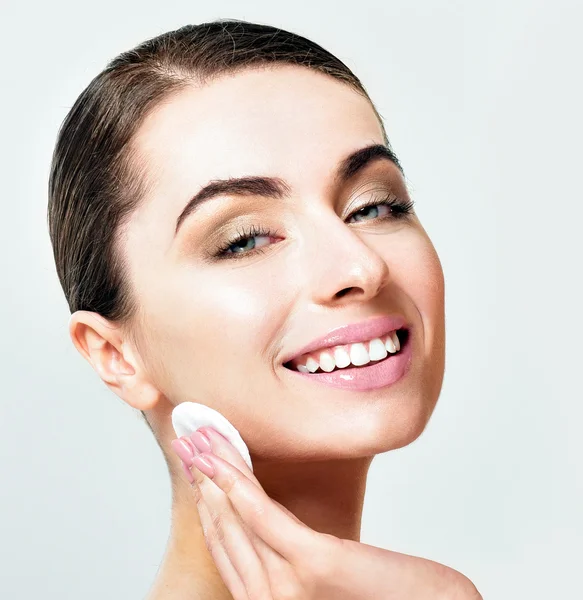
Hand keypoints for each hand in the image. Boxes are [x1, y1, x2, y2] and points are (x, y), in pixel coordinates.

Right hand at [171, 429, 481, 599]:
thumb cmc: (385, 596)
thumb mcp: (328, 573)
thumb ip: (298, 554)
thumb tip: (278, 522)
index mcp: (270, 599)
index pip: (225, 544)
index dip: (205, 499)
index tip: (196, 465)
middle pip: (221, 528)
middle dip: (200, 478)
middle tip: (186, 440)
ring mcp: (285, 587)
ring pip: (235, 516)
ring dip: (214, 469)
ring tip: (200, 436)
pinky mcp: (313, 566)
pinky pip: (263, 515)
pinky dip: (240, 482)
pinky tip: (226, 458)